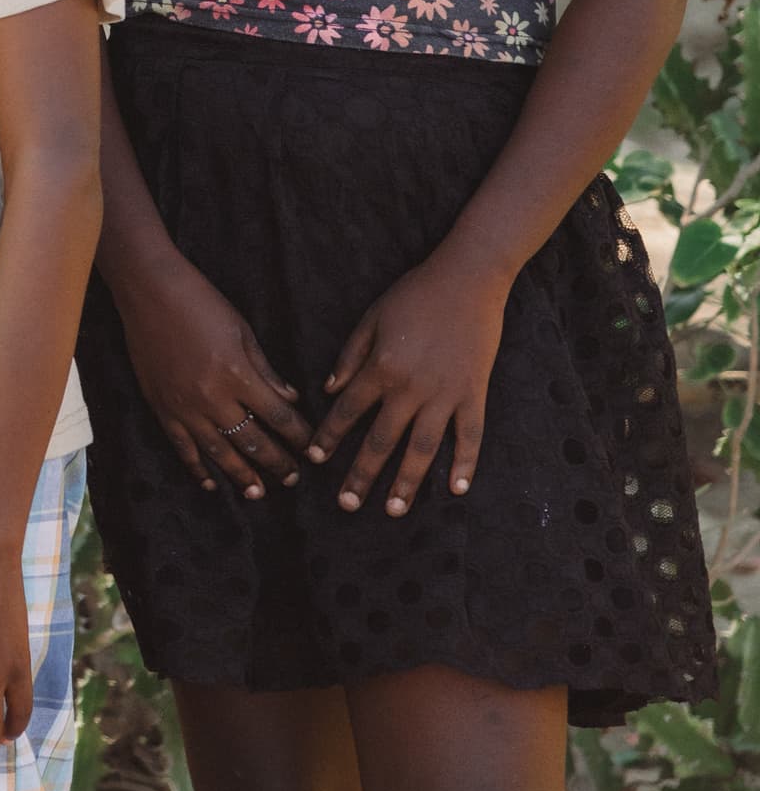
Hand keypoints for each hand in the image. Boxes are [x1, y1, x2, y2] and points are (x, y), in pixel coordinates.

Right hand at [106, 245, 306, 496]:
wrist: (148, 292)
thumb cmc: (201, 303)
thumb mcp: (243, 331)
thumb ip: (266, 370)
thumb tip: (290, 399)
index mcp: (238, 375)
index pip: (278, 417)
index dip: (298, 437)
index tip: (312, 450)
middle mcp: (212, 397)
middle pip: (252, 441)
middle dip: (276, 463)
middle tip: (293, 479)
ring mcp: (184, 406)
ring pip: (218, 452)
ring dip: (241, 475)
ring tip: (258, 493)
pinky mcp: (161, 407)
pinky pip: (182, 447)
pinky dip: (196, 468)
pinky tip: (210, 484)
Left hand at [313, 254, 509, 516]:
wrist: (467, 280)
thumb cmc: (413, 295)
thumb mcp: (371, 319)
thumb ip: (350, 357)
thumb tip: (329, 389)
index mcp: (380, 369)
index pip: (347, 411)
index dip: (329, 436)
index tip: (315, 460)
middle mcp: (410, 389)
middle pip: (381, 441)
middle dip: (362, 475)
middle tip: (347, 506)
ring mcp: (446, 395)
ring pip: (423, 449)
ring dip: (407, 482)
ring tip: (394, 510)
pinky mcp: (474, 394)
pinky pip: (469, 436)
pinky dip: (464, 464)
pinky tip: (455, 490)